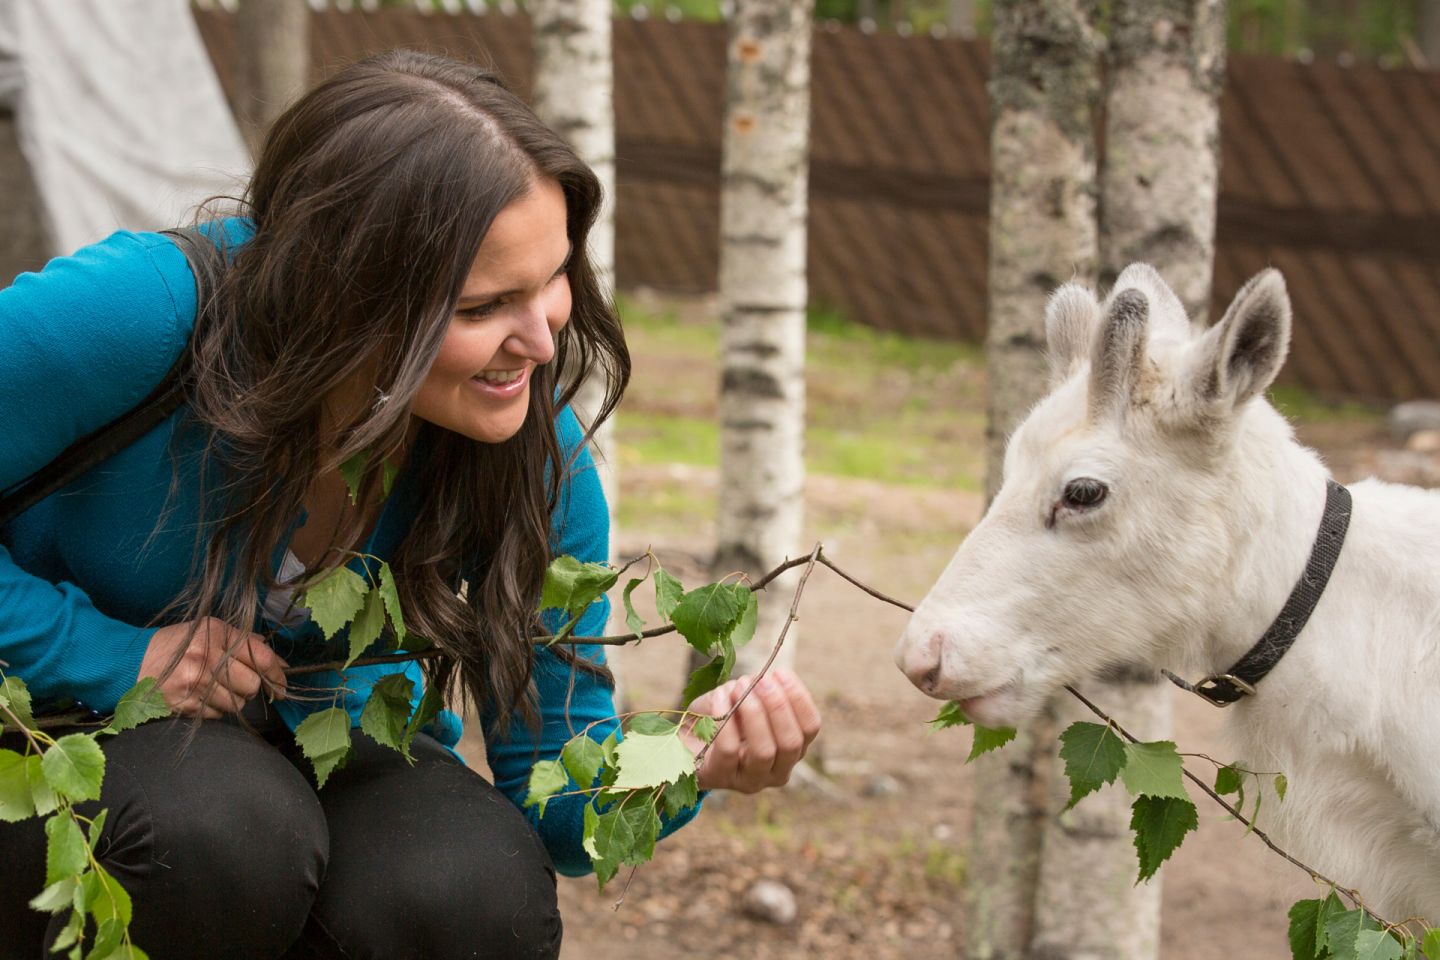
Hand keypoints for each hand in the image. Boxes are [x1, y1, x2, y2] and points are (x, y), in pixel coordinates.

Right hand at [139, 618, 288, 718]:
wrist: (132, 664)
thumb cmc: (176, 646)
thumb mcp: (208, 630)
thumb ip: (244, 641)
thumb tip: (279, 661)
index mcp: (215, 634)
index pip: (261, 657)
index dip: (278, 673)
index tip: (283, 684)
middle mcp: (206, 658)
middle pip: (253, 685)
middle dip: (250, 687)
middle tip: (237, 682)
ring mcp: (194, 683)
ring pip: (238, 703)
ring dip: (233, 699)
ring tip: (214, 687)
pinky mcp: (185, 705)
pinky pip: (218, 714)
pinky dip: (216, 708)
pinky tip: (201, 696)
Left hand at [685, 669, 821, 793]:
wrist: (682, 745)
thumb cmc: (719, 718)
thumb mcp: (741, 700)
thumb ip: (754, 690)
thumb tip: (756, 681)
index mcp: (791, 750)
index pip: (810, 728)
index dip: (799, 698)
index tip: (781, 673)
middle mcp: (777, 771)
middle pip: (791, 742)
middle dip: (778, 706)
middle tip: (761, 680)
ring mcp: (750, 780)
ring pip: (764, 751)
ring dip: (754, 713)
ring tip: (740, 686)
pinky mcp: (722, 778)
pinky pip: (729, 749)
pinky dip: (726, 718)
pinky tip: (720, 696)